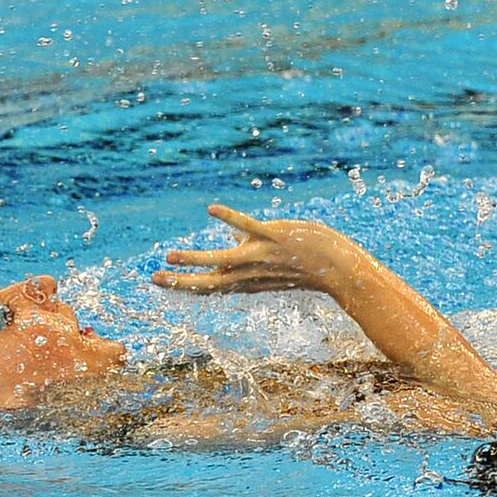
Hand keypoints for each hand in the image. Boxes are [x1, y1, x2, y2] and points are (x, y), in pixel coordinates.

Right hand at [151, 204, 342, 294]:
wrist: (342, 271)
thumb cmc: (311, 265)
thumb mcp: (275, 266)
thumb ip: (250, 255)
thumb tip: (229, 242)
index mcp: (251, 282)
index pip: (212, 286)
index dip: (186, 285)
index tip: (162, 282)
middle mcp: (253, 273)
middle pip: (210, 282)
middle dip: (181, 281)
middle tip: (154, 278)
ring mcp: (262, 256)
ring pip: (222, 259)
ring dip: (195, 258)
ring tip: (170, 255)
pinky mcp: (275, 237)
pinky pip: (249, 227)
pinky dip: (231, 218)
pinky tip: (212, 210)